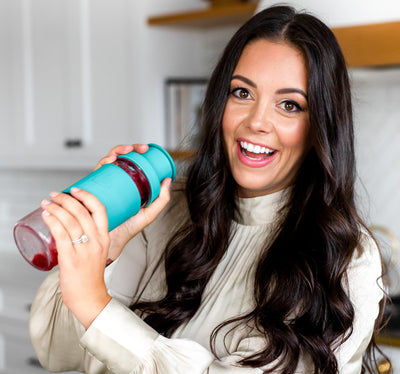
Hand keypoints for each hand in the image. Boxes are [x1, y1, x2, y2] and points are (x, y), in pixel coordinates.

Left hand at [41, 189, 111, 328]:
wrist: (90, 297)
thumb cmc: (91, 276)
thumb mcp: (98, 251)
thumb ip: (90, 237)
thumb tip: (72, 223)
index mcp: (105, 238)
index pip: (100, 210)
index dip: (87, 196)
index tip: (75, 190)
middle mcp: (96, 241)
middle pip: (81, 212)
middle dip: (66, 199)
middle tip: (55, 195)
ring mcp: (84, 250)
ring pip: (69, 221)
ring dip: (55, 208)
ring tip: (47, 203)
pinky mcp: (71, 258)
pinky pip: (61, 234)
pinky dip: (52, 221)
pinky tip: (46, 215)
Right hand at [93, 143, 171, 259]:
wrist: (112, 241)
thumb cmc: (129, 228)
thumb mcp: (149, 213)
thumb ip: (162, 200)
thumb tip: (168, 181)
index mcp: (128, 184)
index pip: (131, 164)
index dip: (137, 153)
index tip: (146, 150)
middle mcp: (115, 182)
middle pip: (120, 159)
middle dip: (128, 148)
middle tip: (139, 149)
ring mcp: (104, 184)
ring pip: (108, 162)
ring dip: (116, 151)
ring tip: (125, 152)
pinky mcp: (94, 189)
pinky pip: (96, 172)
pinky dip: (101, 163)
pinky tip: (109, 161)